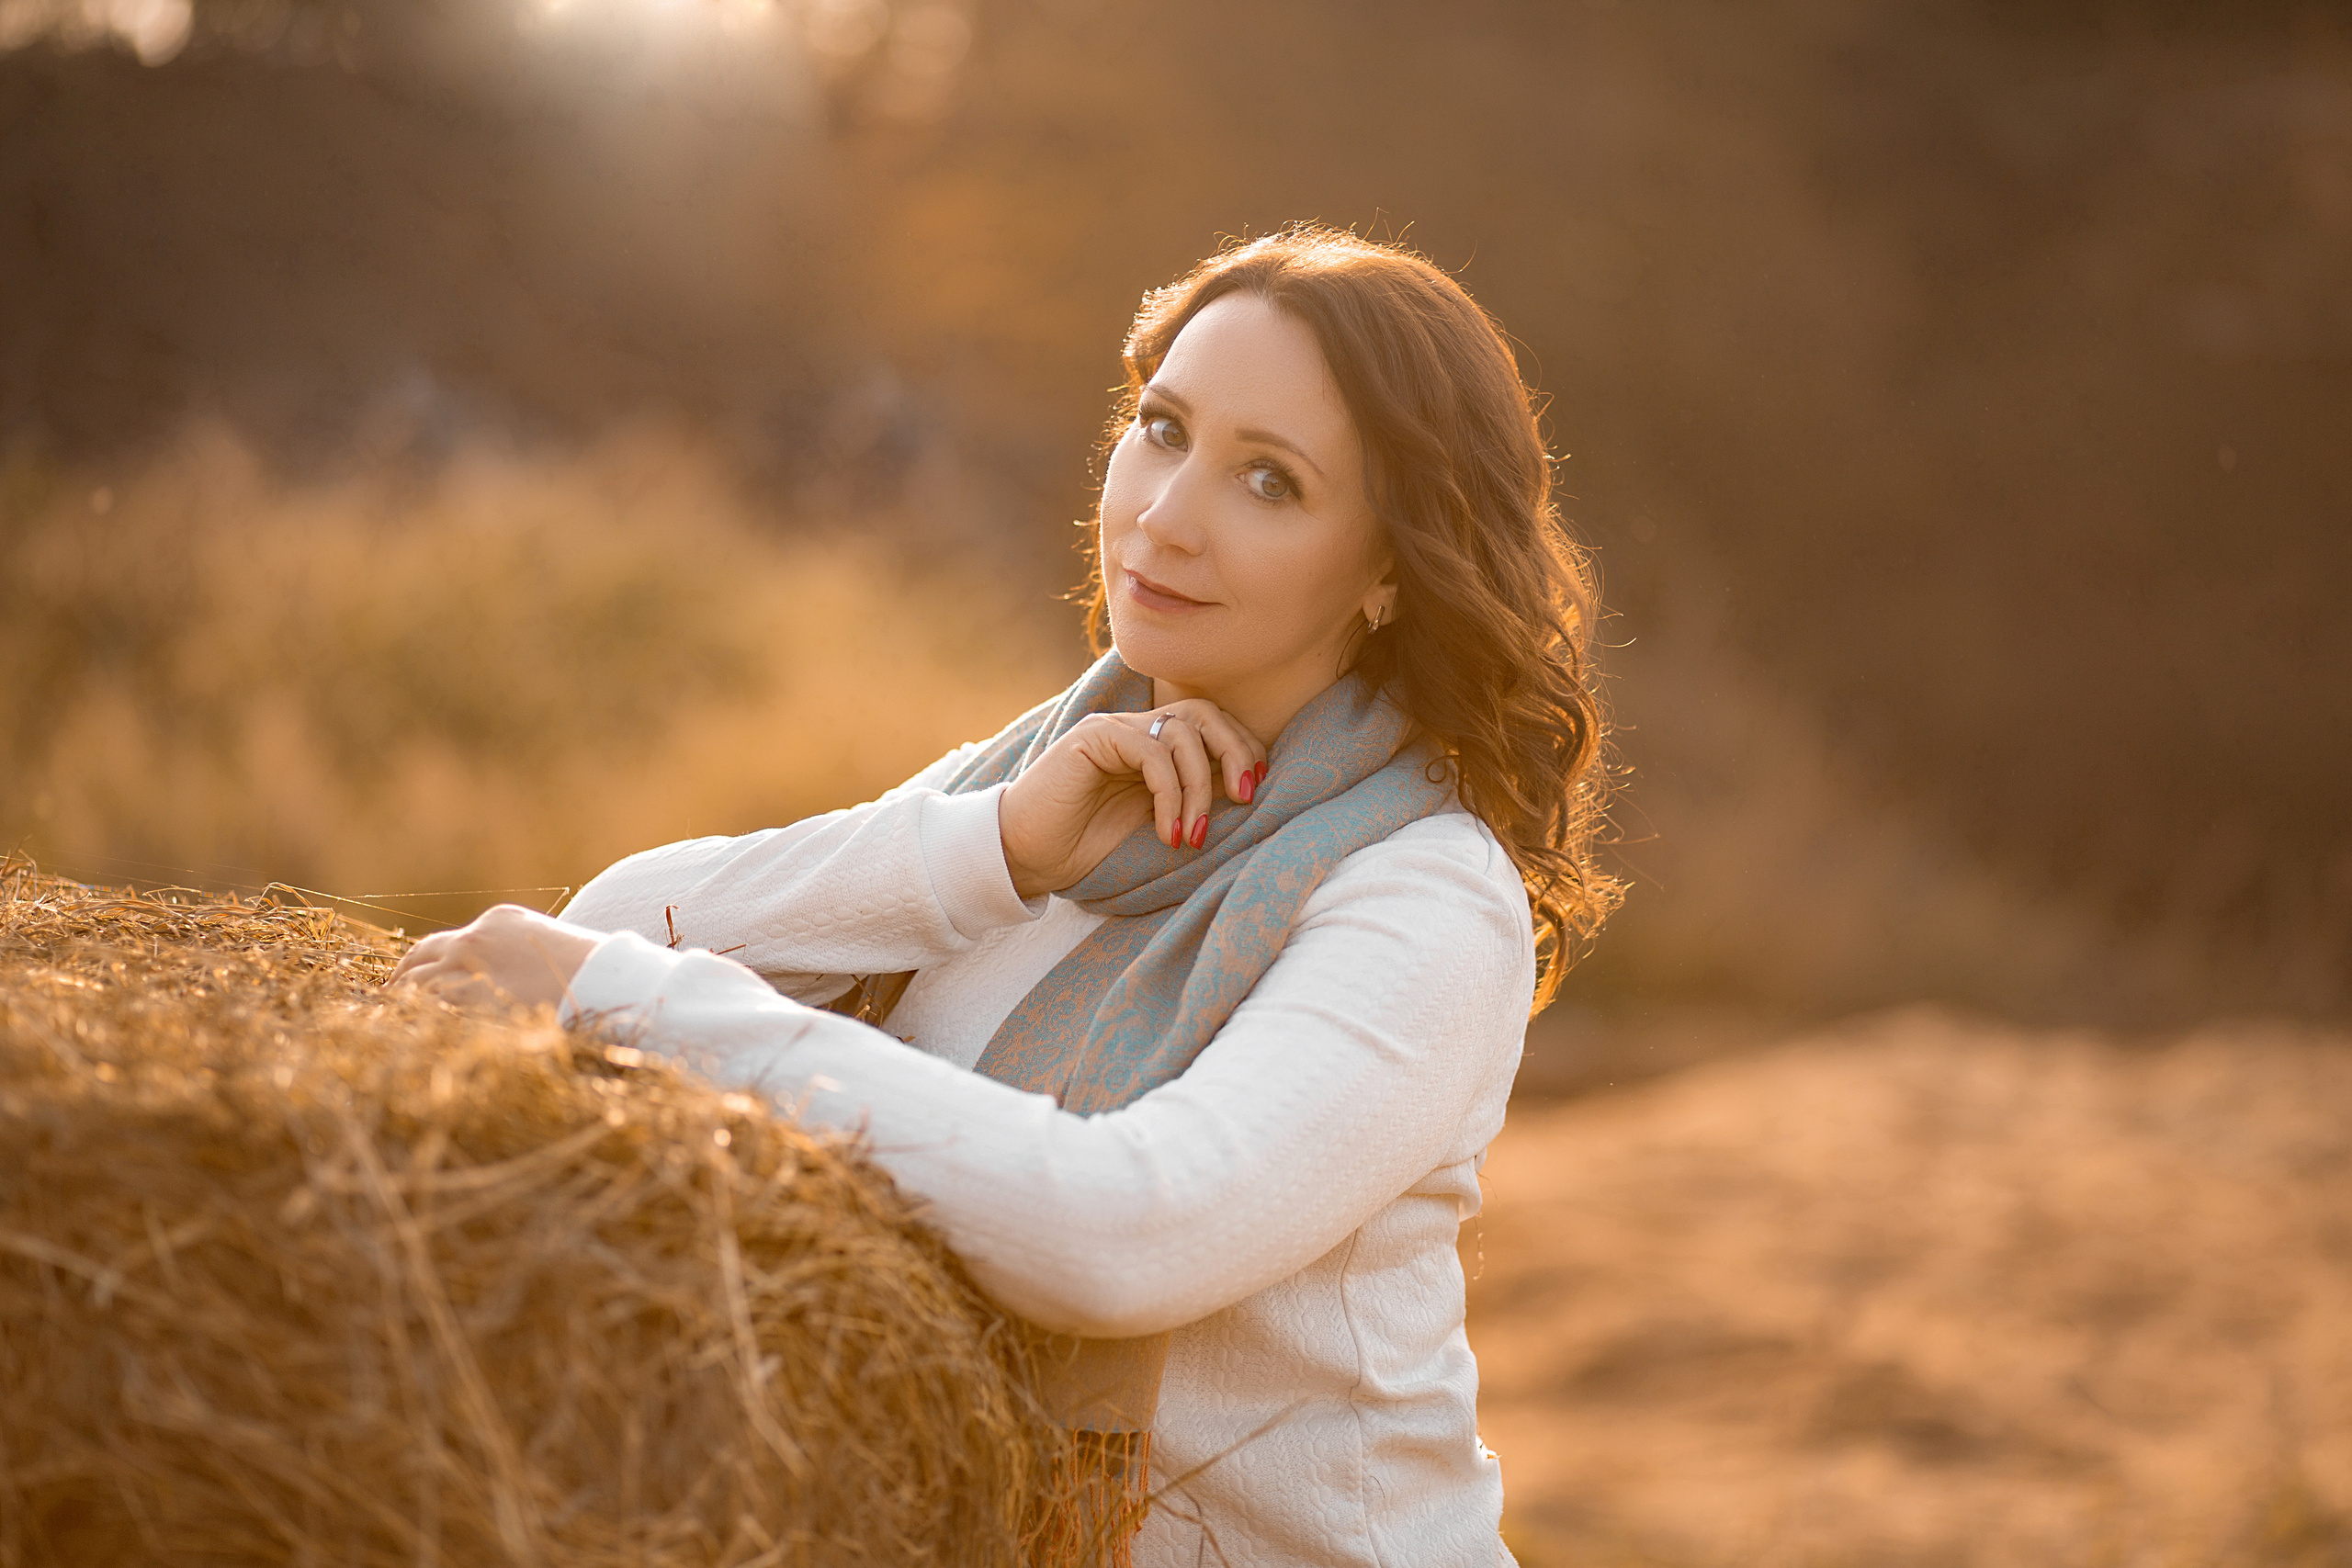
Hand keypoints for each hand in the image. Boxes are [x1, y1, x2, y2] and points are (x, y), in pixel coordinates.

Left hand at [387, 904, 601, 1012]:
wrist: (601, 978)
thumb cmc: (589, 972)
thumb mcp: (549, 950)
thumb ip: (520, 958)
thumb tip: (513, 982)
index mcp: (501, 918)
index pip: (454, 940)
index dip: (436, 961)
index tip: (426, 977)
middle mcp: (477, 933)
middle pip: (422, 951)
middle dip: (405, 973)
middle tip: (391, 994)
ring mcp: (466, 959)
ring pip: (414, 977)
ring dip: (400, 997)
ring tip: (385, 1018)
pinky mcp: (464, 988)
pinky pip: (421, 1000)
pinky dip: (406, 1012)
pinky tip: (400, 1026)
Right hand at [998, 698, 1267, 897]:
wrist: (1028, 858)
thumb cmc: (1090, 849)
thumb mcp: (1157, 826)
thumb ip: (1192, 803)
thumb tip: (1247, 797)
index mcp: (1153, 746)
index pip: (1211, 724)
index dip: (1242, 748)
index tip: (1255, 790)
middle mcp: (1135, 730)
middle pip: (1204, 713)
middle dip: (1236, 751)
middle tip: (1245, 796)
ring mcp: (1114, 731)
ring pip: (1181, 733)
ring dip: (1199, 787)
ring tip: (1194, 835)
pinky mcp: (1093, 739)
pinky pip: (1150, 753)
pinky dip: (1170, 794)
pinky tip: (1168, 832)